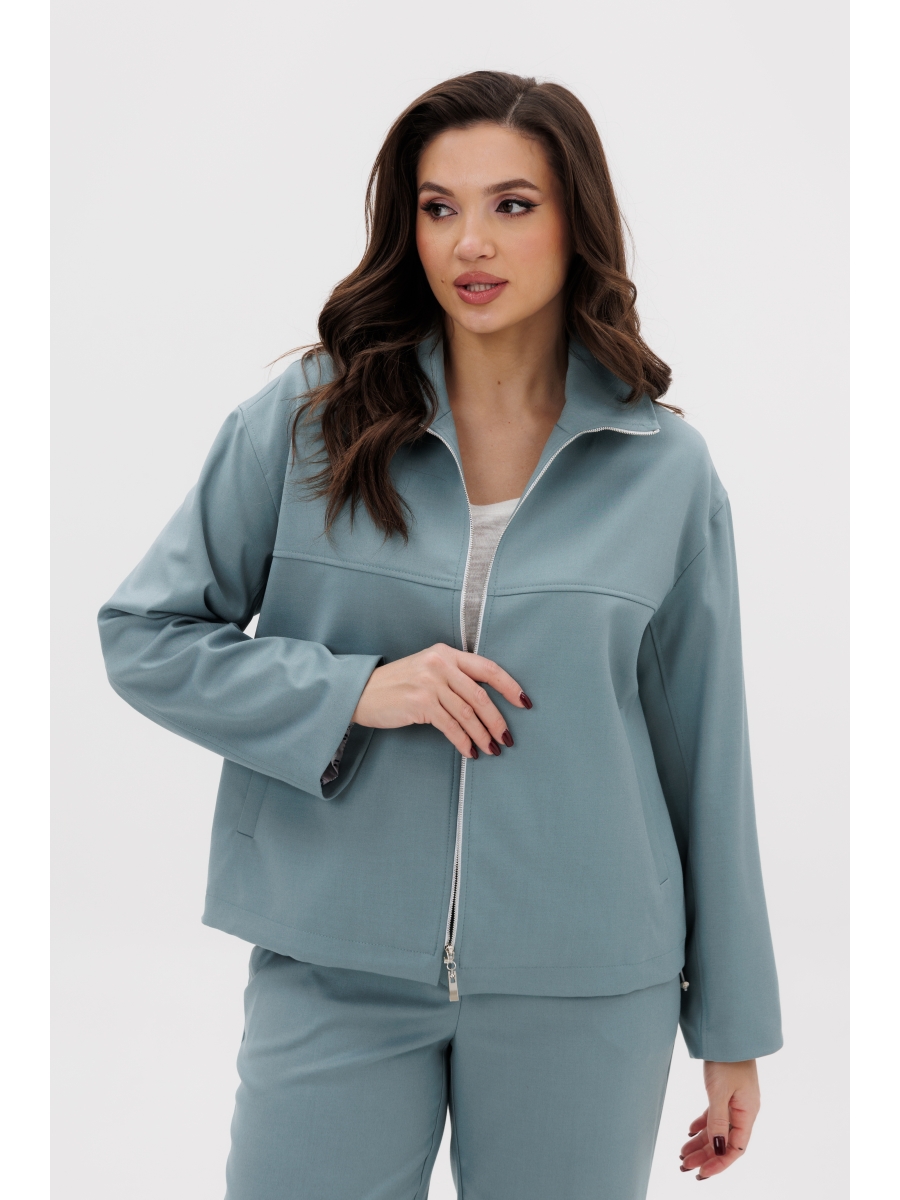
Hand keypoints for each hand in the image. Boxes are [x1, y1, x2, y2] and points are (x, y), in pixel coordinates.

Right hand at [351, 643, 531, 757]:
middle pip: (481, 695)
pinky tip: (470, 751)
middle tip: (508, 738)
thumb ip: (454, 676)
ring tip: (492, 749)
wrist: (363, 692)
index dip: (510, 686)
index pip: (488, 668)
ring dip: (483, 735)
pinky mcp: (419, 703)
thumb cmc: (398, 684)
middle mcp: (440, 664)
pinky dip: (463, 741)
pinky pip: (450, 726)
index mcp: (446, 653)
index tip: (525, 703)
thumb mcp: (427, 669)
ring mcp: (429, 683)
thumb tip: (487, 702)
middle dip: (498, 720)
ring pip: (468, 713)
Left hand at [680, 1060, 759, 1180]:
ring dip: (701, 1142)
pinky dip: (702, 1125)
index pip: (736, 1148)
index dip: (720, 1162)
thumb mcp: (720, 1091)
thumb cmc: (727, 1060)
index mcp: (748, 1113)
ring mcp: (734, 1102)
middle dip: (706, 1155)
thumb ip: (718, 1120)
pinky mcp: (725, 1092)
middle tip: (686, 1166)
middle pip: (725, 1141)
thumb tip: (718, 1148)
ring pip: (717, 1129)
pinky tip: (689, 1132)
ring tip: (683, 1154)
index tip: (702, 1172)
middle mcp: (743, 1111)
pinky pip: (714, 1115)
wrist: (727, 1033)